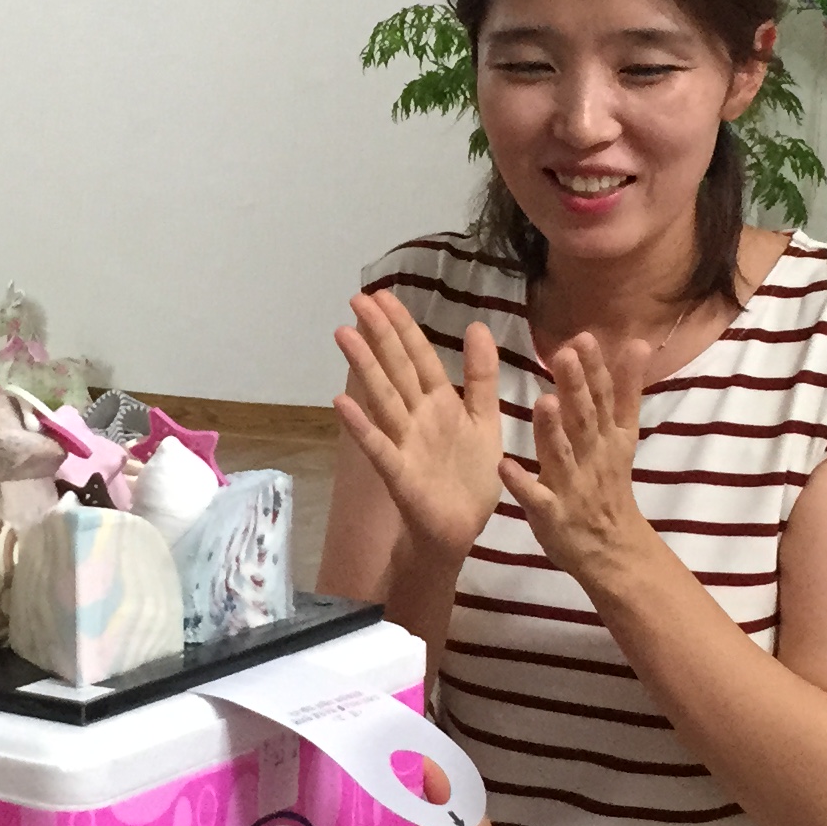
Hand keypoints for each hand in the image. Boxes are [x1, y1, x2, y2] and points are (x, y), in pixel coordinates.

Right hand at [333, 292, 504, 562]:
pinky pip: (379, 447)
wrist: (461, 530)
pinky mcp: (399, 474)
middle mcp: (417, 417)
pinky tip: (341, 403)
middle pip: (396, 368)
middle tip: (357, 299)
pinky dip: (361, 426)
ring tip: (344, 335)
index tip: (384, 295)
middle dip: (379, 334)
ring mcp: (404, 443)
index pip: (419, 356)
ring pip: (383, 397)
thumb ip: (481, 376)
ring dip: (364, 367)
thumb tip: (478, 325)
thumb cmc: (470, 477)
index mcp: (440, 403)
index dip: (403, 326)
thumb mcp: (485, 420)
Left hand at [500, 334, 660, 593]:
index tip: (584, 338)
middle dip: (575, 388)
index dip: (594, 369)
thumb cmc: (609, 483)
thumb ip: (627, 390)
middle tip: (564, 355)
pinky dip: (521, 483)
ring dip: (551, 430)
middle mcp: (591, 456)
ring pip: (560, 454)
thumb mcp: (624, 436)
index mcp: (608, 437)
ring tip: (543, 401)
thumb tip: (639, 343)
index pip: (602, 398)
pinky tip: (504, 466)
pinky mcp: (550, 514)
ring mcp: (570, 486)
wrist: (612, 549)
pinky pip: (534, 498)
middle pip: (583, 419)